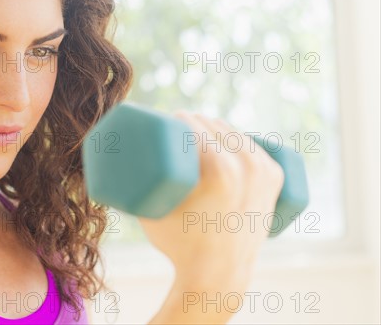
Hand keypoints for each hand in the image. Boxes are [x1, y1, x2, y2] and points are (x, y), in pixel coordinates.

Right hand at [138, 110, 283, 295]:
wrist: (218, 275)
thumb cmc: (177, 244)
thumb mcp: (151, 210)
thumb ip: (134, 184)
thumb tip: (117, 160)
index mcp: (218, 168)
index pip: (193, 124)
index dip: (178, 117)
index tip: (166, 120)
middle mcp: (246, 165)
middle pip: (215, 125)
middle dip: (194, 122)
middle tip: (178, 131)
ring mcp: (264, 171)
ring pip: (236, 133)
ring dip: (217, 128)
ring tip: (199, 134)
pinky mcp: (275, 179)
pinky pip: (257, 146)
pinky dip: (243, 140)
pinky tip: (231, 139)